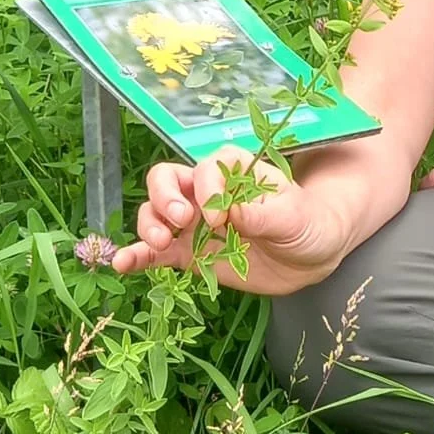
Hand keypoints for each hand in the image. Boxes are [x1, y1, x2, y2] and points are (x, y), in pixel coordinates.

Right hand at [112, 148, 345, 293]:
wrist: (311, 256)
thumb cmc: (307, 223)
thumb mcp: (294, 217)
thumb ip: (264, 214)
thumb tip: (233, 212)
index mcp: (233, 172)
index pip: (206, 168)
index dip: (207, 190)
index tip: (222, 218)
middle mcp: (206, 192)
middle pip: (166, 180)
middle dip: (164, 197)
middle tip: (180, 220)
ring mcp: (194, 223)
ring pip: (154, 213)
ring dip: (148, 225)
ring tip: (160, 244)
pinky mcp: (188, 254)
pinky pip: (155, 253)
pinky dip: (136, 257)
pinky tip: (123, 264)